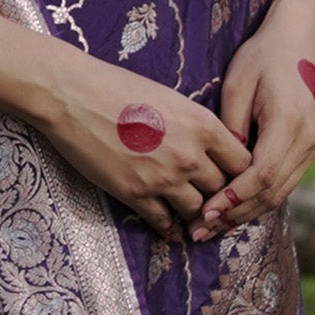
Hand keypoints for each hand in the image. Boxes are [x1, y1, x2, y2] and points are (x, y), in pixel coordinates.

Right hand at [30, 48, 252, 237]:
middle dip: (216, 193)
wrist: (73, 95)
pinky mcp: (134, 194)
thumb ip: (195, 127)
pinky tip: (169, 227)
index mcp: (202, 125)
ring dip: (193, 211)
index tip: (229, 174)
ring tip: (190, 212)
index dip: (238, 172)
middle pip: (220, 189)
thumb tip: (210, 151)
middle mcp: (189, 155)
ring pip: (195, 209)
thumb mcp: (171, 98)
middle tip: (209, 196)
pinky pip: (163, 221)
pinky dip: (168, 226)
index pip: (242, 163)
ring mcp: (162, 178)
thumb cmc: (118, 87)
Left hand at [206, 12, 314, 235]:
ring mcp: (314, 146)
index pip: (260, 176)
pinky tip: (233, 207)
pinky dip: (259, 198)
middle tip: (200, 231)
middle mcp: (308, 140)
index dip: (232, 199)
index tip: (204, 213)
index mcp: (289, 122)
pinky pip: (284, 182)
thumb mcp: (237, 85)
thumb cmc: (264, 55)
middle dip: (235, 215)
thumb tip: (220, 169)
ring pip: (280, 193)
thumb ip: (229, 128)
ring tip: (212, 226)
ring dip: (246, 212)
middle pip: (271, 193)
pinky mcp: (312, 147)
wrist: (303, 38)